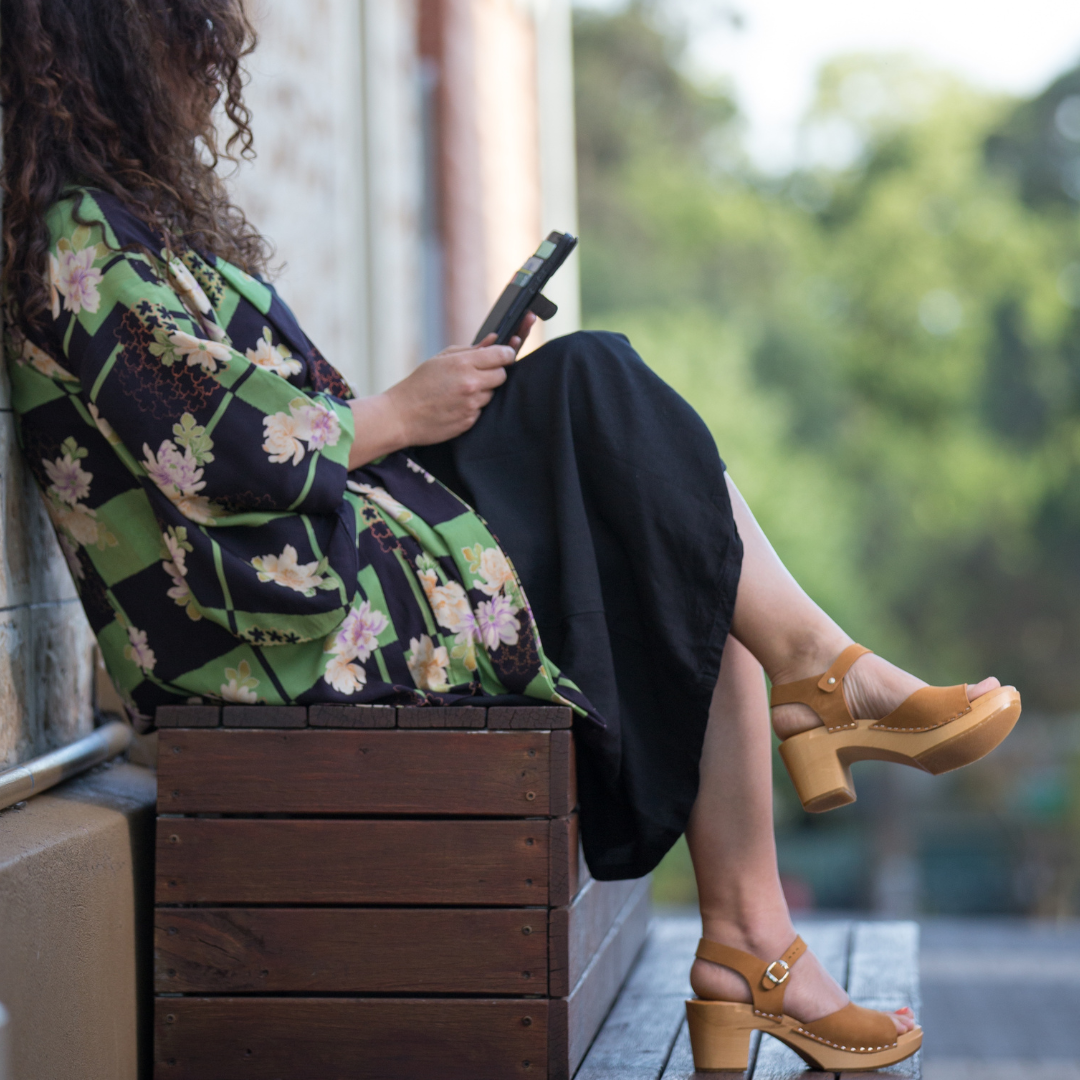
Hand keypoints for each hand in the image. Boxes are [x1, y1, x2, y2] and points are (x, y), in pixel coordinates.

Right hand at [347, 313, 536, 468]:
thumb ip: (471, 349)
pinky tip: (456, 405)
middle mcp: (471, 384)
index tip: (505, 355)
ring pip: (492, 394)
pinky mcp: (470, 422)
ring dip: (483, 392)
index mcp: (463, 364)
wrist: (401, 415)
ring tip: (460, 392)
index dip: (507, 354)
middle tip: (478, 374)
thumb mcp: (441, 359)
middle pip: (503, 375)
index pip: (503, 355)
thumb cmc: (419, 384)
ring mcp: (471, 405)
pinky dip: (473, 407)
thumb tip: (495, 340)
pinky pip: (482, 411)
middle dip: (495, 373)